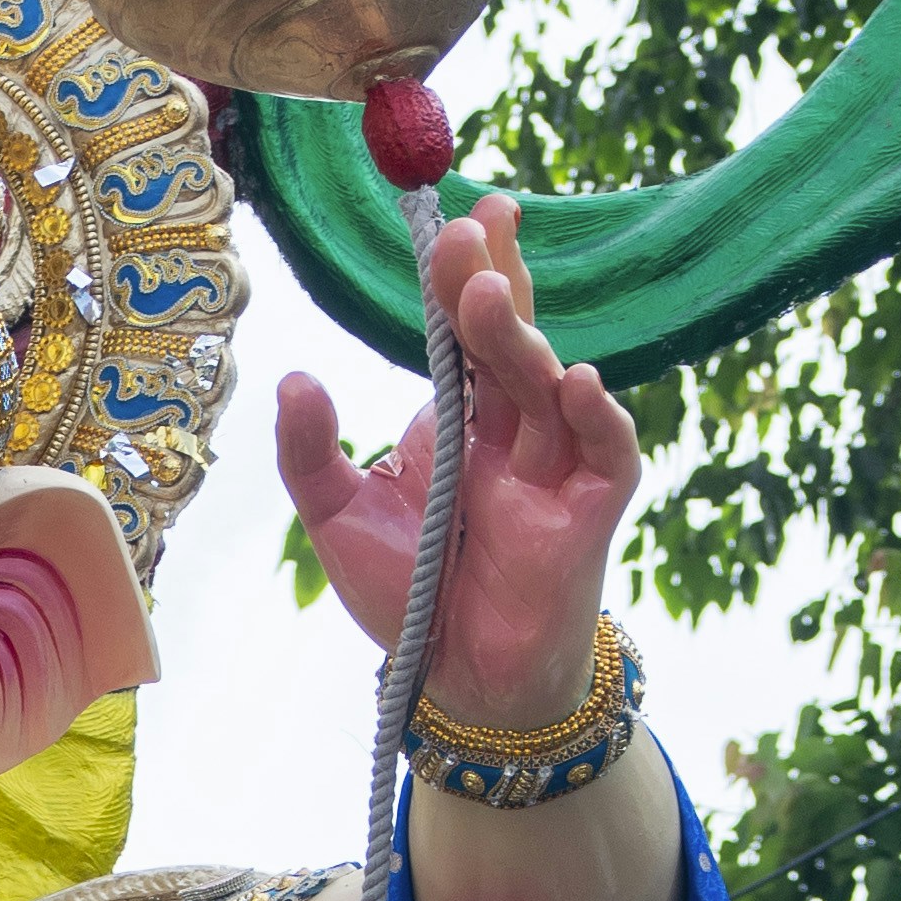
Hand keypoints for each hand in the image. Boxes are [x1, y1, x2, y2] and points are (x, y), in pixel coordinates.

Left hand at [273, 199, 642, 734]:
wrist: (457, 681)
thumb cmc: (408, 597)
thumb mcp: (338, 519)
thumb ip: (311, 452)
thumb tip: (294, 376)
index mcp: (460, 421)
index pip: (463, 334)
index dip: (464, 276)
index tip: (453, 219)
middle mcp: (513, 433)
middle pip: (507, 342)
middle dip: (493, 282)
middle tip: (471, 229)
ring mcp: (556, 467)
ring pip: (546, 386)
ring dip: (521, 339)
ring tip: (487, 296)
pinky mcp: (590, 511)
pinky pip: (606, 453)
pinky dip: (597, 418)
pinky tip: (577, 383)